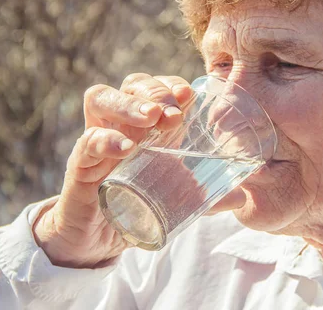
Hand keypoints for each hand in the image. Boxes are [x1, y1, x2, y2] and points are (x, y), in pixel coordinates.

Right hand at [33, 74, 191, 267]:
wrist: (99, 238)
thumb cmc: (138, 205)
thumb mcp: (176, 197)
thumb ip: (207, 196)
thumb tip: (243, 197)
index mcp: (146, 124)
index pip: (156, 86)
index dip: (171, 84)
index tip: (189, 95)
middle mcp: (119, 123)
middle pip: (130, 84)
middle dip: (154, 90)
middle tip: (173, 113)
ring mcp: (97, 140)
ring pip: (100, 98)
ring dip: (129, 103)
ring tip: (151, 118)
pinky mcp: (80, 165)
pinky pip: (86, 142)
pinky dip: (105, 139)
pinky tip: (126, 148)